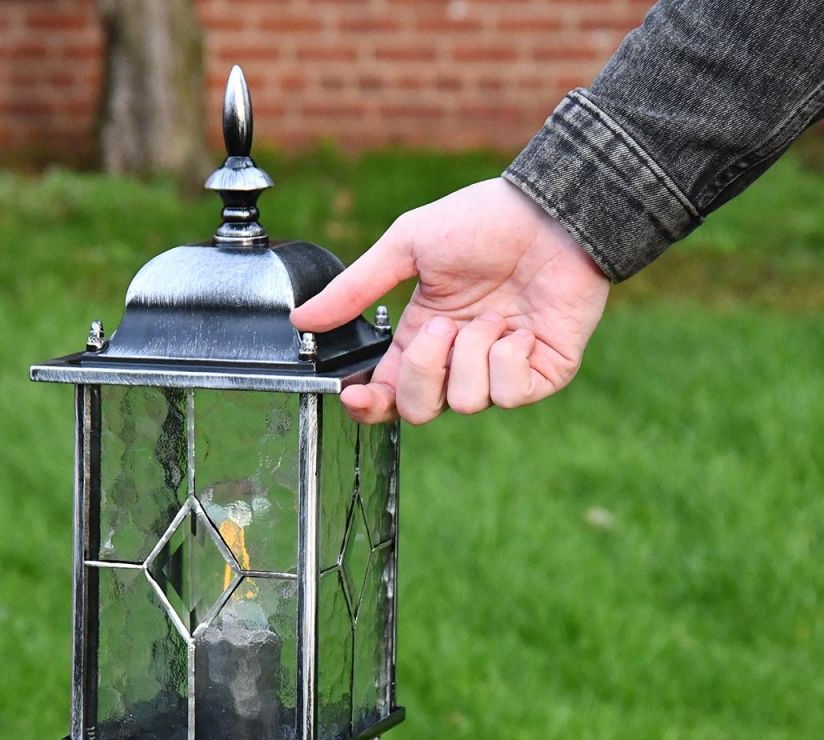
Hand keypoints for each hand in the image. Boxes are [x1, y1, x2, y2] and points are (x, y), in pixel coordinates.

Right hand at [291, 179, 609, 423]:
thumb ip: (355, 289)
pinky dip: (510, 359)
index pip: (388, 395)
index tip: (355, 394)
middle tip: (444, 327)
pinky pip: (509, 394)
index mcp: (422, 338)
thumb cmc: (486, 220)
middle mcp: (457, 362)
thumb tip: (303, 319)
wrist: (555, 211)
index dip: (368, 406)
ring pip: (466, 403)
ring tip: (495, 314)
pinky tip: (521, 328)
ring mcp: (499, 372)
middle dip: (425, 372)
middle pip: (420, 411)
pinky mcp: (540, 375)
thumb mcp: (407, 246)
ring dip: (473, 353)